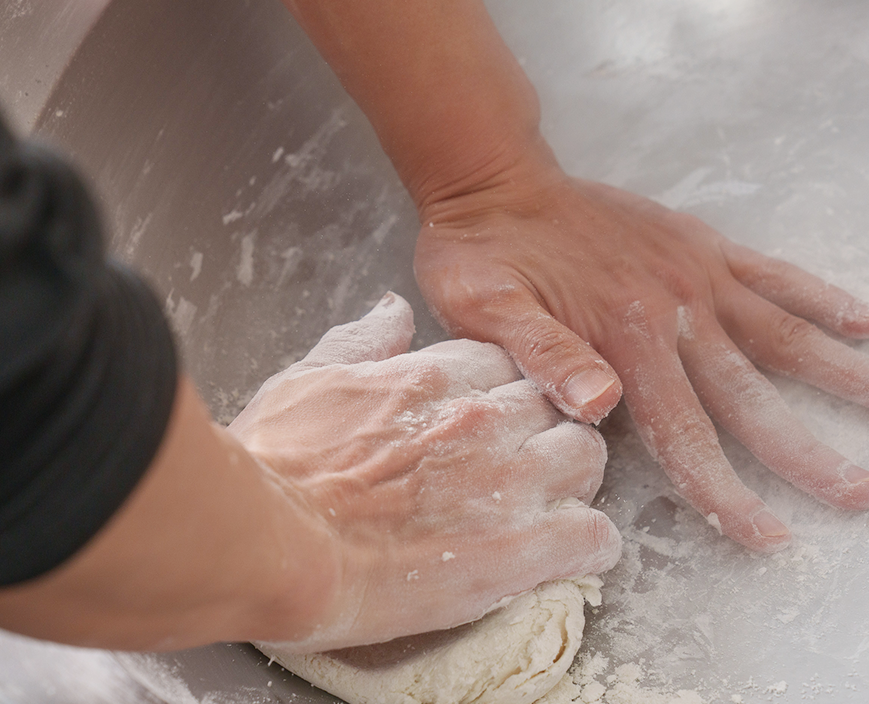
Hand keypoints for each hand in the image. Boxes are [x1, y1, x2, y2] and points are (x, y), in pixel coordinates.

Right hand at [226, 293, 620, 651]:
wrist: (270, 547)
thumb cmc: (275, 469)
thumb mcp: (309, 381)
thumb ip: (361, 343)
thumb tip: (392, 311)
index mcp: (435, 376)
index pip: (508, 363)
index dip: (503, 394)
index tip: (489, 421)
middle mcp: (483, 418)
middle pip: (557, 405)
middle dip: (544, 432)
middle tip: (519, 470)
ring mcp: (508, 482)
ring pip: (589, 458)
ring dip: (575, 482)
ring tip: (549, 511)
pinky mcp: (523, 549)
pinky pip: (597, 536)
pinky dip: (589, 546)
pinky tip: (563, 556)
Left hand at [413, 147, 868, 552]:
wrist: (495, 177)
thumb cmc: (483, 255)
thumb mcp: (486, 310)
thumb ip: (542, 356)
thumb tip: (599, 406)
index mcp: (625, 341)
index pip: (686, 435)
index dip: (728, 492)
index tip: (773, 538)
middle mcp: (676, 311)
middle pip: (753, 396)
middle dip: (809, 452)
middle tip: (867, 494)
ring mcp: (698, 276)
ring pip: (786, 333)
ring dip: (847, 372)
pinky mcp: (704, 245)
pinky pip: (776, 274)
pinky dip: (824, 298)